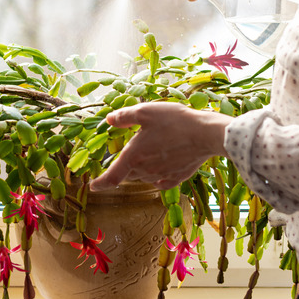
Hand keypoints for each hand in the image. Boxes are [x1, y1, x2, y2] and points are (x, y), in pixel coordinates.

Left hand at [90, 102, 232, 190]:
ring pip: (144, 177)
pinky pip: (161, 182)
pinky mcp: (177, 178)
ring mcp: (162, 176)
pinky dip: (157, 177)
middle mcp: (145, 170)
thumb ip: (125, 116)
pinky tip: (162, 168)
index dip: (99, 183)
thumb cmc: (175, 121)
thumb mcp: (146, 111)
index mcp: (133, 156)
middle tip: (132, 152)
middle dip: (124, 168)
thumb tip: (109, 120)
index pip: (111, 177)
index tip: (92, 186)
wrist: (206, 134)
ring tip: (151, 152)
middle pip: (128, 175)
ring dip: (141, 169)